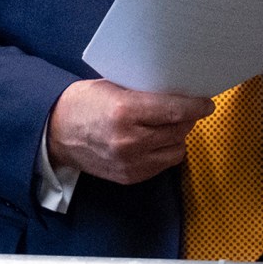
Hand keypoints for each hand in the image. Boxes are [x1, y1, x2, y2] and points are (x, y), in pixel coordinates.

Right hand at [45, 79, 215, 186]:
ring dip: (178, 136)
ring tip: (171, 124)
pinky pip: (163, 164)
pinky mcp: (129, 177)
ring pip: (176, 150)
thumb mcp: (114, 87)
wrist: (56, 132)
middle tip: (189, 108)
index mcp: (125, 112)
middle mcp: (129, 141)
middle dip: (188, 118)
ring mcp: (129, 163)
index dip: (195, 106)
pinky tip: (158, 139)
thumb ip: (146, 92)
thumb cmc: (84, 103)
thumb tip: (180, 92)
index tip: (206, 103)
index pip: (173, 110)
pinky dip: (166, 150)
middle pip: (178, 130)